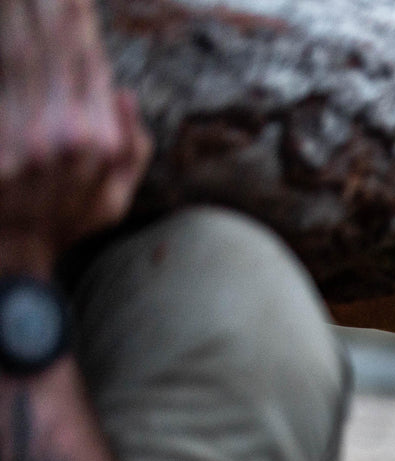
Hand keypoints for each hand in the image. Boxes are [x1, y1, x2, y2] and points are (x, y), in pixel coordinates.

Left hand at [0, 0, 151, 273]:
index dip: (81, 24)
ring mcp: (22, 133)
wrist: (15, 252)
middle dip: (54, 10)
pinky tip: (10, 25)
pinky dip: (6, 48)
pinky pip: (1, 80)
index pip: (90, 65)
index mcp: (96, 141)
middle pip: (54, 51)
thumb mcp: (117, 198)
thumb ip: (132, 146)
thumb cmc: (68, 223)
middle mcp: (61, 131)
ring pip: (23, 56)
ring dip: (25, 19)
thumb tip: (124, 95)